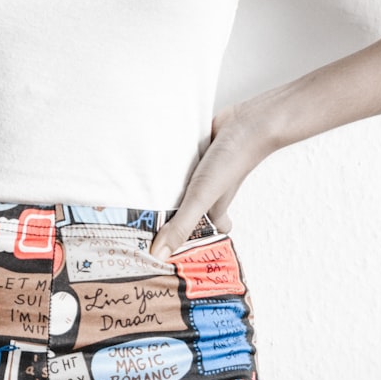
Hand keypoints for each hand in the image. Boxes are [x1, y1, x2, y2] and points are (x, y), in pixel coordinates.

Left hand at [151, 103, 265, 259]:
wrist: (244, 123)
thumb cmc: (230, 163)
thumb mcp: (201, 198)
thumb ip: (181, 225)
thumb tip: (159, 255)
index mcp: (213, 210)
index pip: (204, 232)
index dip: (190, 240)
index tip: (167, 246)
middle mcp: (207, 194)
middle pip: (186, 210)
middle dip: (167, 215)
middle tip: (142, 222)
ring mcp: (201, 174)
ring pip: (179, 187)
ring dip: (164, 188)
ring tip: (136, 194)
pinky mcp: (195, 155)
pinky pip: (178, 165)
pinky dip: (166, 165)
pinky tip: (147, 164)